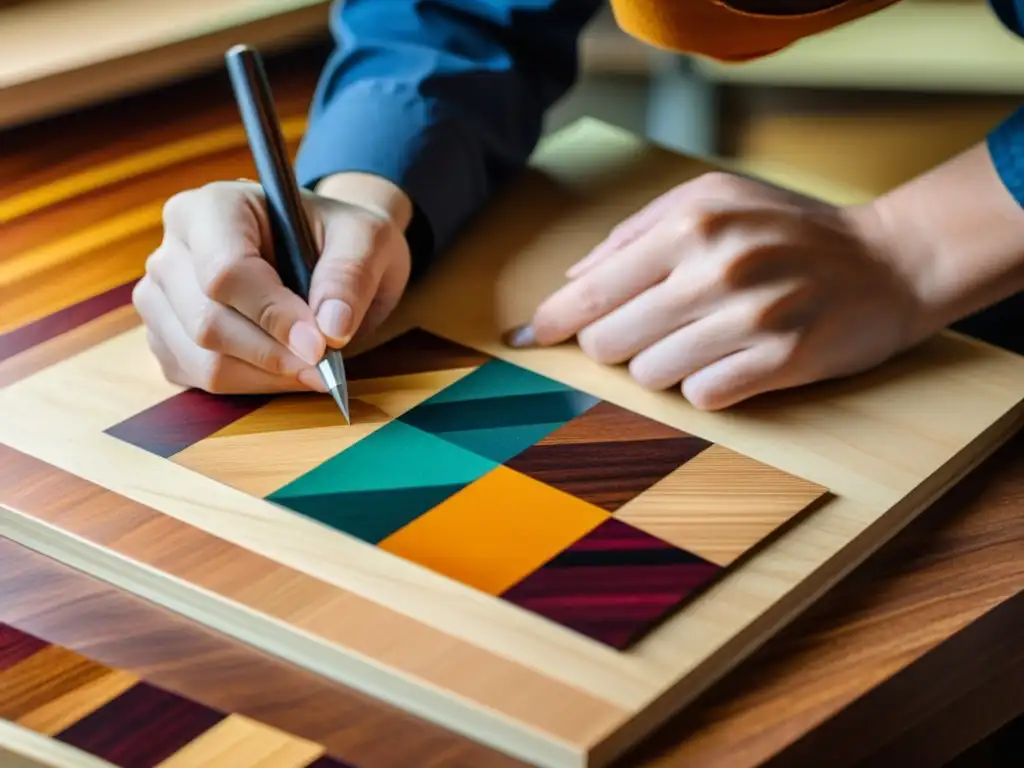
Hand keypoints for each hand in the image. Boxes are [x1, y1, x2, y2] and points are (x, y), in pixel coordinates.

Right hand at [134, 176, 411, 393]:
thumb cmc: (338, 237)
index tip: (320, 344)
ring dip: (266, 376)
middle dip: (274, 354)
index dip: (273, 315)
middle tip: (326, 365)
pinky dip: (251, 385)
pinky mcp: (167, 339)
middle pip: (208, 323)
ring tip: (313, 368)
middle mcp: (173, 250)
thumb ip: (350, 276)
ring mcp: (162, 298)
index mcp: (212, 207)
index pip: (225, 271)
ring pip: (202, 360)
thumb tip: (330, 329)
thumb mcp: (366, 238)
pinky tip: (286, 368)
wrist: (322, 250)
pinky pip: (200, 380)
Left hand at [508, 172, 929, 409]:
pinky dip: (704, 385)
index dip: (548, 322)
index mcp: (690, 223)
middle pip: (609, 340)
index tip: (521, 340)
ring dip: (662, 364)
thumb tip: (570, 284)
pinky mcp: (780, 363)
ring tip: (702, 337)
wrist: (886, 261)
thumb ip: (633, 236)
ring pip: (649, 374)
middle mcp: (717, 268)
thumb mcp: (711, 201)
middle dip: (615, 343)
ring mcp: (750, 318)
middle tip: (648, 328)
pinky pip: (700, 397)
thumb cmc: (786, 230)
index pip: (592, 291)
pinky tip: (731, 359)